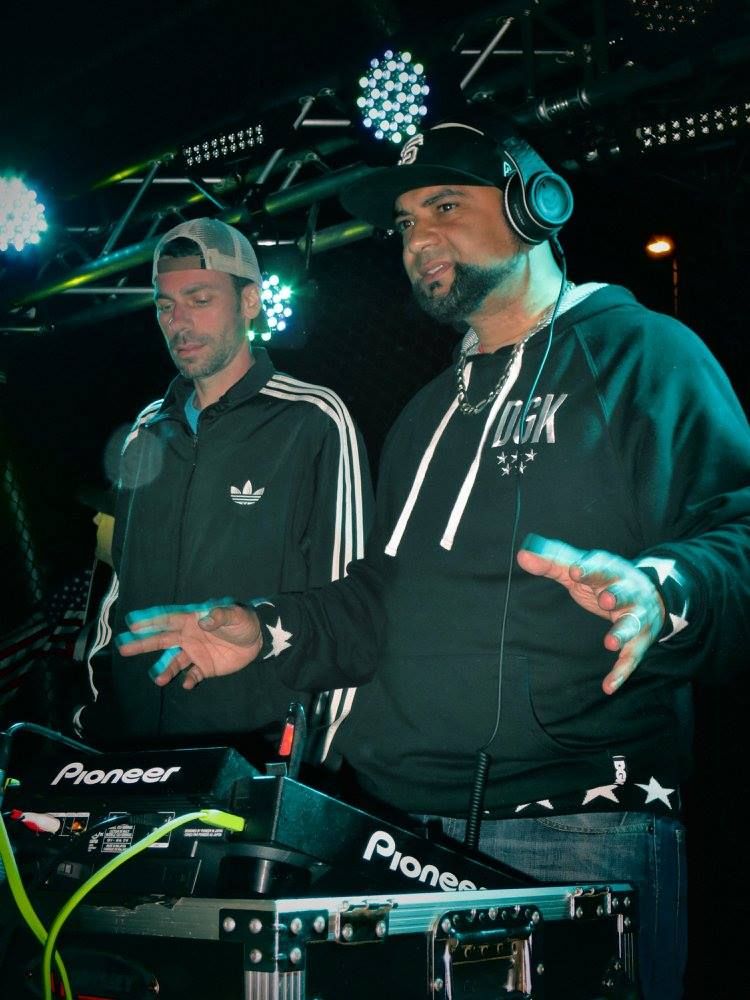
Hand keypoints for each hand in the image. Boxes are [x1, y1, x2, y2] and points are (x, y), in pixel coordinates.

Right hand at [116, 599, 262, 688]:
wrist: (258, 639)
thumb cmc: (244, 621)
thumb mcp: (235, 614)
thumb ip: (220, 615)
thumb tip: (204, 620)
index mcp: (193, 619)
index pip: (168, 619)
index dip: (151, 620)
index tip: (132, 622)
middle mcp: (189, 636)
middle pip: (162, 640)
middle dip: (143, 643)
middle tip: (123, 646)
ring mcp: (195, 652)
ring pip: (174, 661)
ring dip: (165, 669)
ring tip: (157, 678)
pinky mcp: (205, 667)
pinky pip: (192, 675)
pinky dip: (188, 679)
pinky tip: (185, 684)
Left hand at [517, 534, 664, 694]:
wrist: (652, 594)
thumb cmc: (605, 579)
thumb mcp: (581, 567)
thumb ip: (552, 561)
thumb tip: (522, 555)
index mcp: (610, 570)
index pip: (600, 566)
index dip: (589, 568)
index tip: (575, 571)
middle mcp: (628, 591)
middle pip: (623, 592)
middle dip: (615, 595)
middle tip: (605, 599)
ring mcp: (636, 616)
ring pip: (632, 624)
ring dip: (622, 633)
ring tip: (610, 642)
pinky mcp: (639, 641)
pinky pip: (631, 658)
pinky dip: (621, 672)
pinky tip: (609, 687)